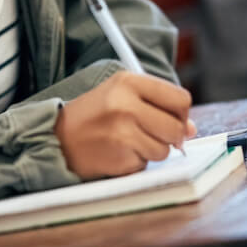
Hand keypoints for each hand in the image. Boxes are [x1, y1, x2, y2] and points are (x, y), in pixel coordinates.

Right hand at [55, 72, 194, 178]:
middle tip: (153, 134)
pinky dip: (137, 162)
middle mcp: (126, 104)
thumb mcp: (121, 96)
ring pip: (164, 150)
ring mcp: (122, 132)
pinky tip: (119, 153)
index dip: (182, 113)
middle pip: (176, 127)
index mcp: (128, 82)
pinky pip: (146, 164)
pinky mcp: (119, 157)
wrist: (56, 138)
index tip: (174, 119)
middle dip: (171, 136)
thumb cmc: (93, 115)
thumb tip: (191, 128)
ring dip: (153, 151)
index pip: (180, 98)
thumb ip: (157, 105)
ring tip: (130, 142)